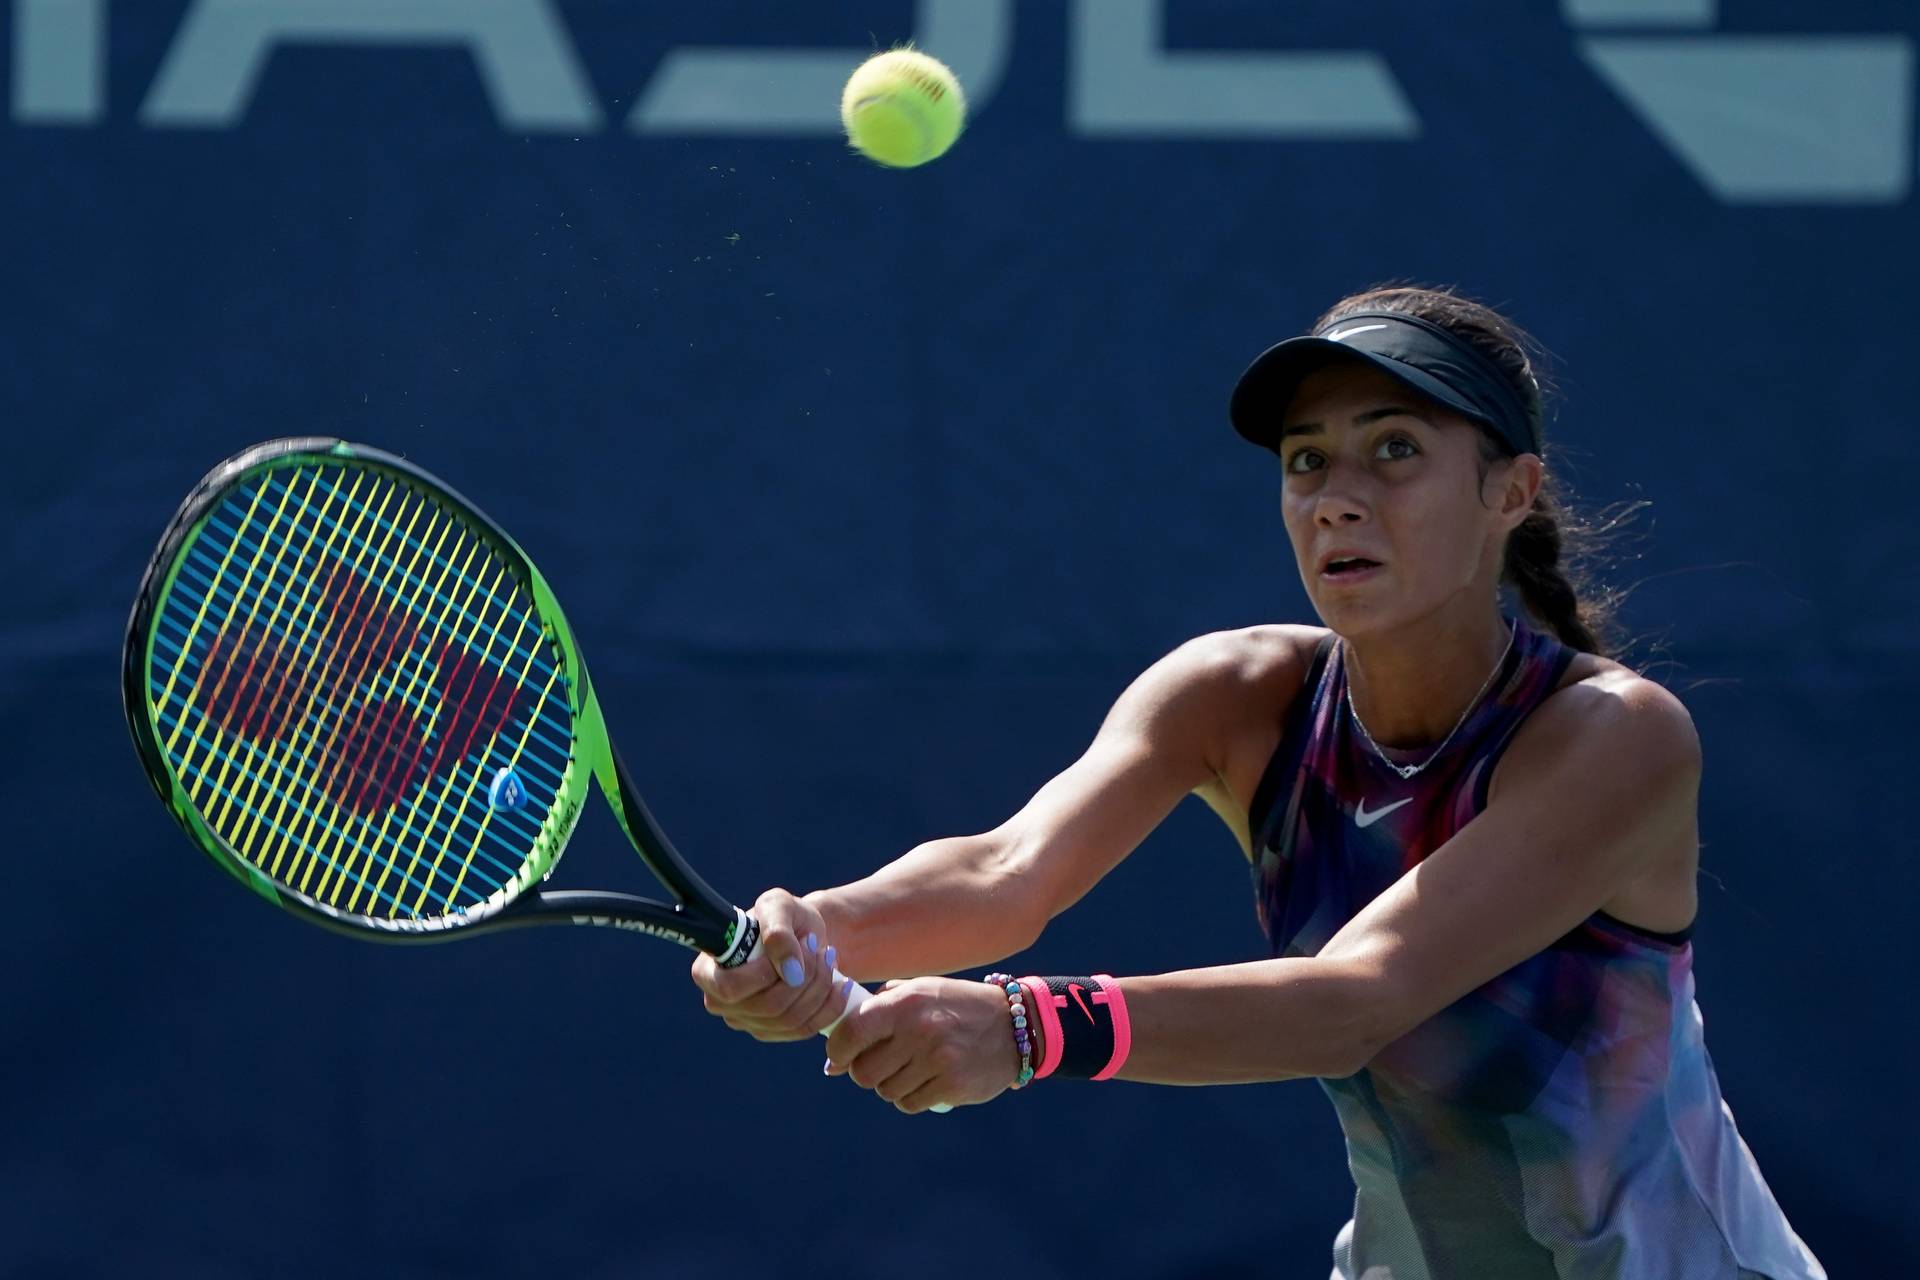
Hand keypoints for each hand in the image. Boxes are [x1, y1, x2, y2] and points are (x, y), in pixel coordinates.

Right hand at [689, 888, 847, 1041]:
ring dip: (820, 988)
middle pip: (767, 1007)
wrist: (802, 934)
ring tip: (829, 958)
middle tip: (821, 949)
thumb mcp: (779, 906)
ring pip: (790, 1020)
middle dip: (806, 977)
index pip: (731, 988)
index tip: (797, 943)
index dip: (765, 973)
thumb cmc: (782, 916)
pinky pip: (804, 1030)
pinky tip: (840, 984)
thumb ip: (778, 931)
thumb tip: (791, 972)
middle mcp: (720, 1002)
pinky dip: (829, 1007)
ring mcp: (746, 1021)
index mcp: (707, 971)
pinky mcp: (772, 1032)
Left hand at [823, 976, 1023, 1112]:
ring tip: (913, 1069)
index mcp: (907, 1002)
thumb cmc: (955, 1007)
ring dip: (892, 1085)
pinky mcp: (952, 1086)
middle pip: (863, 1072)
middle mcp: (920, 1030)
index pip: (851, 1032)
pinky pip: (910, 1104)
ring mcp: (937, 1060)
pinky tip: (929, 1081)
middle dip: (865, 1072)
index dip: (838, 1050)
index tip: (840, 1057)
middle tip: (882, 1064)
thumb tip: (834, 1059)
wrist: (1014, 1025)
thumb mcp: (920, 991)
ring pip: (886, 1091)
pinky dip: (913, 1097)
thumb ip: (878, 1012)